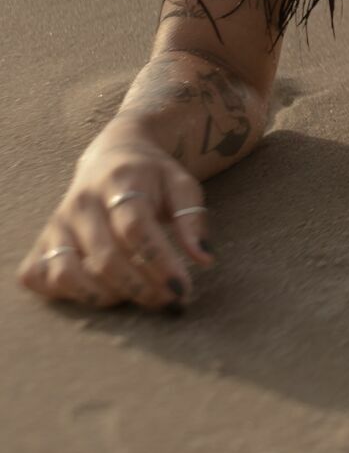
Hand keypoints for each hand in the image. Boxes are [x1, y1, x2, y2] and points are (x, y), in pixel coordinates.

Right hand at [15, 130, 216, 311]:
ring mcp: (57, 223)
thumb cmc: (153, 175)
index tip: (183, 290)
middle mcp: (82, 202)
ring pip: (67, 273)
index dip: (159, 264)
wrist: (113, 152)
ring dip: (104, 296)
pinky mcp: (42, 240)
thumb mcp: (182, 183)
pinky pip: (40, 277)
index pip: (135, 229)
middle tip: (168, 301)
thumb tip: (204, 259)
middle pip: (105, 258)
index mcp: (120, 181)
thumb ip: (192, 218)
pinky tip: (97, 291)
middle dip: (140, 288)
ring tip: (135, 295)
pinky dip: (65, 293)